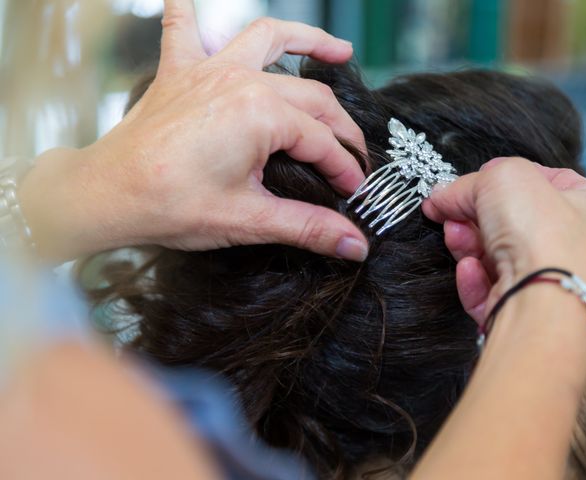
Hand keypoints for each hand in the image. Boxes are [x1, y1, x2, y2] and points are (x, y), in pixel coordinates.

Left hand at [19, 2, 367, 261]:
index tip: (354, 190)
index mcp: (261, 113)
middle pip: (310, 97)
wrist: (108, 194)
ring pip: (269, 39)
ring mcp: (208, 70)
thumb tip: (353, 245)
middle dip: (339, 127)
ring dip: (306, 40)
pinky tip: (192, 0)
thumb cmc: (169, 204)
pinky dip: (192, 13)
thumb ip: (309, 228)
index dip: (343, 167)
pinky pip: (186, 28)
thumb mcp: (249, 219)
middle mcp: (239, 80)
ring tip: (338, 52)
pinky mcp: (179, 72)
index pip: (320, 141)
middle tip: (354, 152)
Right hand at [422, 157, 585, 323]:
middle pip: (510, 221)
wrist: (540, 303)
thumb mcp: (502, 178)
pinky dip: (473, 278)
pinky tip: (467, 267)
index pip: (542, 181)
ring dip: (468, 243)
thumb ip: (467, 184)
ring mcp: (549, 281)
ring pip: (495, 256)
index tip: (473, 180)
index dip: (503, 177)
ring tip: (453, 234)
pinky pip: (489, 289)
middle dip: (474, 215)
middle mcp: (573, 246)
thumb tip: (442, 194)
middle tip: (450, 209)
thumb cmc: (544, 238)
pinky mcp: (524, 310)